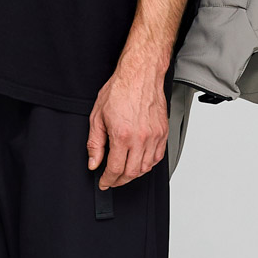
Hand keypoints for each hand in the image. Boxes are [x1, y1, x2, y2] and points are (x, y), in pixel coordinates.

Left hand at [87, 62, 168, 188]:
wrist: (140, 75)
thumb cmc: (120, 90)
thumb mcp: (97, 116)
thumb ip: (95, 143)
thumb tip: (94, 162)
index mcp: (122, 135)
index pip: (115, 168)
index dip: (108, 180)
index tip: (104, 182)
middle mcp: (141, 138)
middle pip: (132, 172)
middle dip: (120, 181)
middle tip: (112, 180)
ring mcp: (154, 136)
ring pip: (146, 167)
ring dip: (134, 174)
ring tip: (124, 172)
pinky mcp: (163, 132)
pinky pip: (158, 157)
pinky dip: (148, 164)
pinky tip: (139, 162)